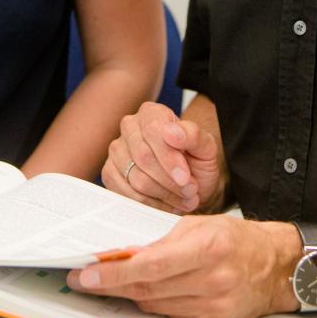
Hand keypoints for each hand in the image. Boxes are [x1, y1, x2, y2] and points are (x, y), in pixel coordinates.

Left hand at [67, 216, 298, 317]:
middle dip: (113, 285)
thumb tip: (122, 253)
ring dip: (136, 293)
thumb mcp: (199, 226)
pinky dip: (160, 303)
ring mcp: (213, 307)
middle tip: (88, 280)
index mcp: (208, 248)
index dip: (114, 273)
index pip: (150, 266)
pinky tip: (159, 291)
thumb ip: (161, 240)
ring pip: (156, 305)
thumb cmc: (237, 240)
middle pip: (148, 289)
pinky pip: (172, 316)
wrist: (275, 267)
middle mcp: (212, 280)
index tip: (88, 274)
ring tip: (123, 281)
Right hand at [102, 101, 224, 212]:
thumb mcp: (206, 147)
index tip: (186, 178)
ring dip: (163, 195)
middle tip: (190, 192)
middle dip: (169, 181)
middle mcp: (130, 127)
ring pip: (135, 178)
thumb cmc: (197, 161)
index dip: (170, 158)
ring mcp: (117, 150)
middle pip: (143, 157)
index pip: (154, 131)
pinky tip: (166, 204)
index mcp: (152, 113)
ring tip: (183, 199)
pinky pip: (125, 193)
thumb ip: (193, 136)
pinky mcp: (110, 173)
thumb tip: (171, 132)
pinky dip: (149, 204)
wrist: (189, 183)